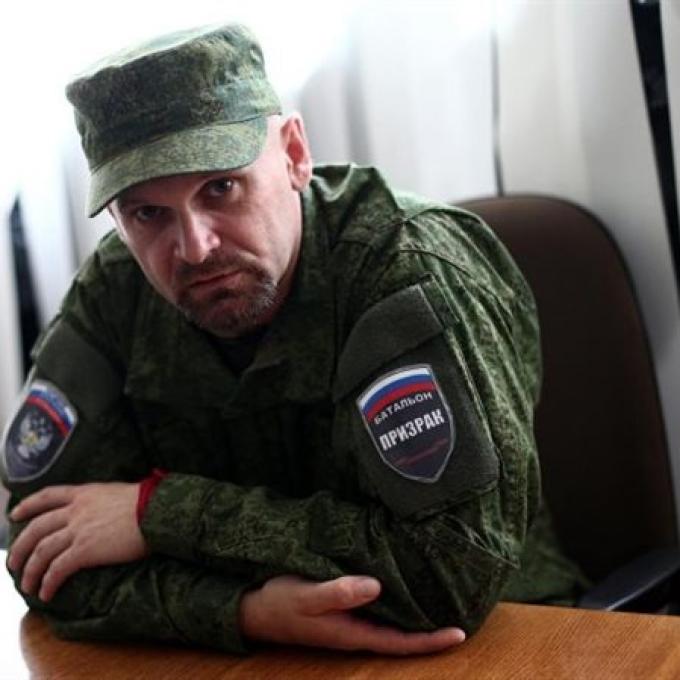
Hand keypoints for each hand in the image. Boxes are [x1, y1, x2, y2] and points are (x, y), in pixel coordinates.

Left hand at [7, 483, 147, 601]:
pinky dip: (48, 583)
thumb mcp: (118, 492)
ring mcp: (78, 530)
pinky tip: (47, 594)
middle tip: (14, 563)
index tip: (14, 514)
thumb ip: (102, 500)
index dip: (27, 506)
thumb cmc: (148, 502)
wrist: (156, 510)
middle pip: (36, 529)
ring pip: (41, 552)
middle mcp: (76, 510)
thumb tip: (104, 510)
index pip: (47, 496)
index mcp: (84, 493)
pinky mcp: (85, 550)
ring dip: (31, 572)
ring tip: (28, 586)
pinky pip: (57, 570)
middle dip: (21, 548)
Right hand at [240, 574, 465, 654]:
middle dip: (432, 629)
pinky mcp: (345, 608)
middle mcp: (357, 629)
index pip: (400, 643)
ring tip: (443, 599)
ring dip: (417, 616)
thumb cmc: (281, 602)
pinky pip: (379, 609)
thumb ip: (339, 593)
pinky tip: (406, 586)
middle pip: (403, 635)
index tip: (459, 633)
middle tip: (464, 612)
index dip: (430, 641)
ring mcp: (351, 620)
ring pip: (393, 622)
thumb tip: (376, 586)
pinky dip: (397, 601)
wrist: (255, 607)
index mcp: (352, 632)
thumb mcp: (307, 596)